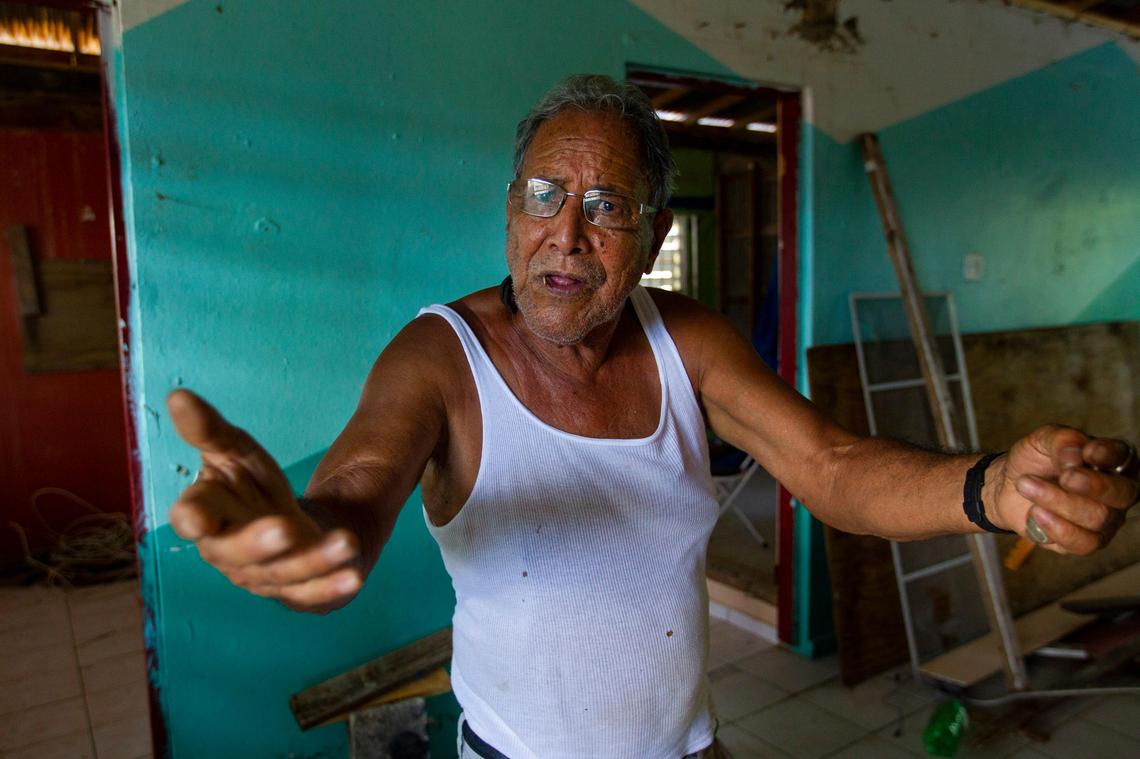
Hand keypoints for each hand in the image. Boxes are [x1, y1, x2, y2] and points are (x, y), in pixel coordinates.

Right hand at [167, 389, 363, 611]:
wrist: (293, 525)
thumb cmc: (252, 488)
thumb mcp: (236, 451)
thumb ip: (209, 429)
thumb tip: (177, 395)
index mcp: (206, 517)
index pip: (192, 517)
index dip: (194, 518)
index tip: (197, 519)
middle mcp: (229, 553)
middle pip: (236, 553)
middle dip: (257, 544)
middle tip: (284, 528)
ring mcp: (264, 577)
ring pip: (284, 573)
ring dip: (314, 560)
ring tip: (345, 542)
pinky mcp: (298, 591)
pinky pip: (314, 593)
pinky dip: (333, 586)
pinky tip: (354, 576)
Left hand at [989, 425, 1137, 554]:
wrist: (1009, 485)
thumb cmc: (1034, 460)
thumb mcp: (1042, 439)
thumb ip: (1062, 441)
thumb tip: (1075, 458)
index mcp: (1112, 460)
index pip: (1123, 457)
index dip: (1108, 456)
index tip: (1087, 452)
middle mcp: (1117, 492)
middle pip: (1123, 494)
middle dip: (1093, 486)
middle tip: (1065, 477)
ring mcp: (1106, 520)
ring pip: (1098, 518)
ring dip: (1058, 502)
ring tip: (1026, 485)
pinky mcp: (1087, 541)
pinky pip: (1083, 543)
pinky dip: (1056, 528)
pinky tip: (1035, 513)